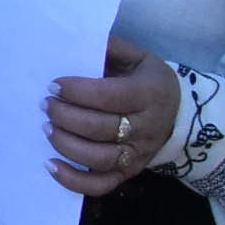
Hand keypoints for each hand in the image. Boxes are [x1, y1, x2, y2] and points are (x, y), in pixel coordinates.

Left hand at [45, 35, 181, 195]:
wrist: (179, 114)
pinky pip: (100, 185)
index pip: (109, 96)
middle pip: (100, 128)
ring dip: (66, 144)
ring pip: (98, 158)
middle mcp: (146, 127)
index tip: (53, 84)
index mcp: (149, 94)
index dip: (77, 91)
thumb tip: (75, 39)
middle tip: (45, 104)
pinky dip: (73, 180)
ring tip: (46, 127)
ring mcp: (138, 154)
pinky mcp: (128, 173)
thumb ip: (110, 48)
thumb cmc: (148, 81)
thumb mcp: (138, 57)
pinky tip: (50, 164)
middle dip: (66, 116)